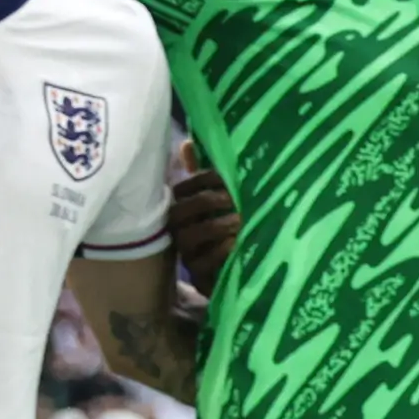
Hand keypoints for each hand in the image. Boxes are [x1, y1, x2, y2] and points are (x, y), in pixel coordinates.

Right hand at [165, 145, 237, 295]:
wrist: (235, 271)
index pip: (181, 190)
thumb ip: (203, 174)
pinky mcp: (198, 275)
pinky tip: (238, 242)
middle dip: (205, 202)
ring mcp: (186, 253)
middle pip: (179, 213)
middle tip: (232, 198)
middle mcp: (178, 230)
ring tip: (240, 220)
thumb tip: (187, 142)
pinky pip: (203, 263)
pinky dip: (221, 251)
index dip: (201, 180)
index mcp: (182, 208)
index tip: (225, 176)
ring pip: (188, 237)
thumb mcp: (218, 199)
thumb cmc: (225, 228)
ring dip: (215, 226)